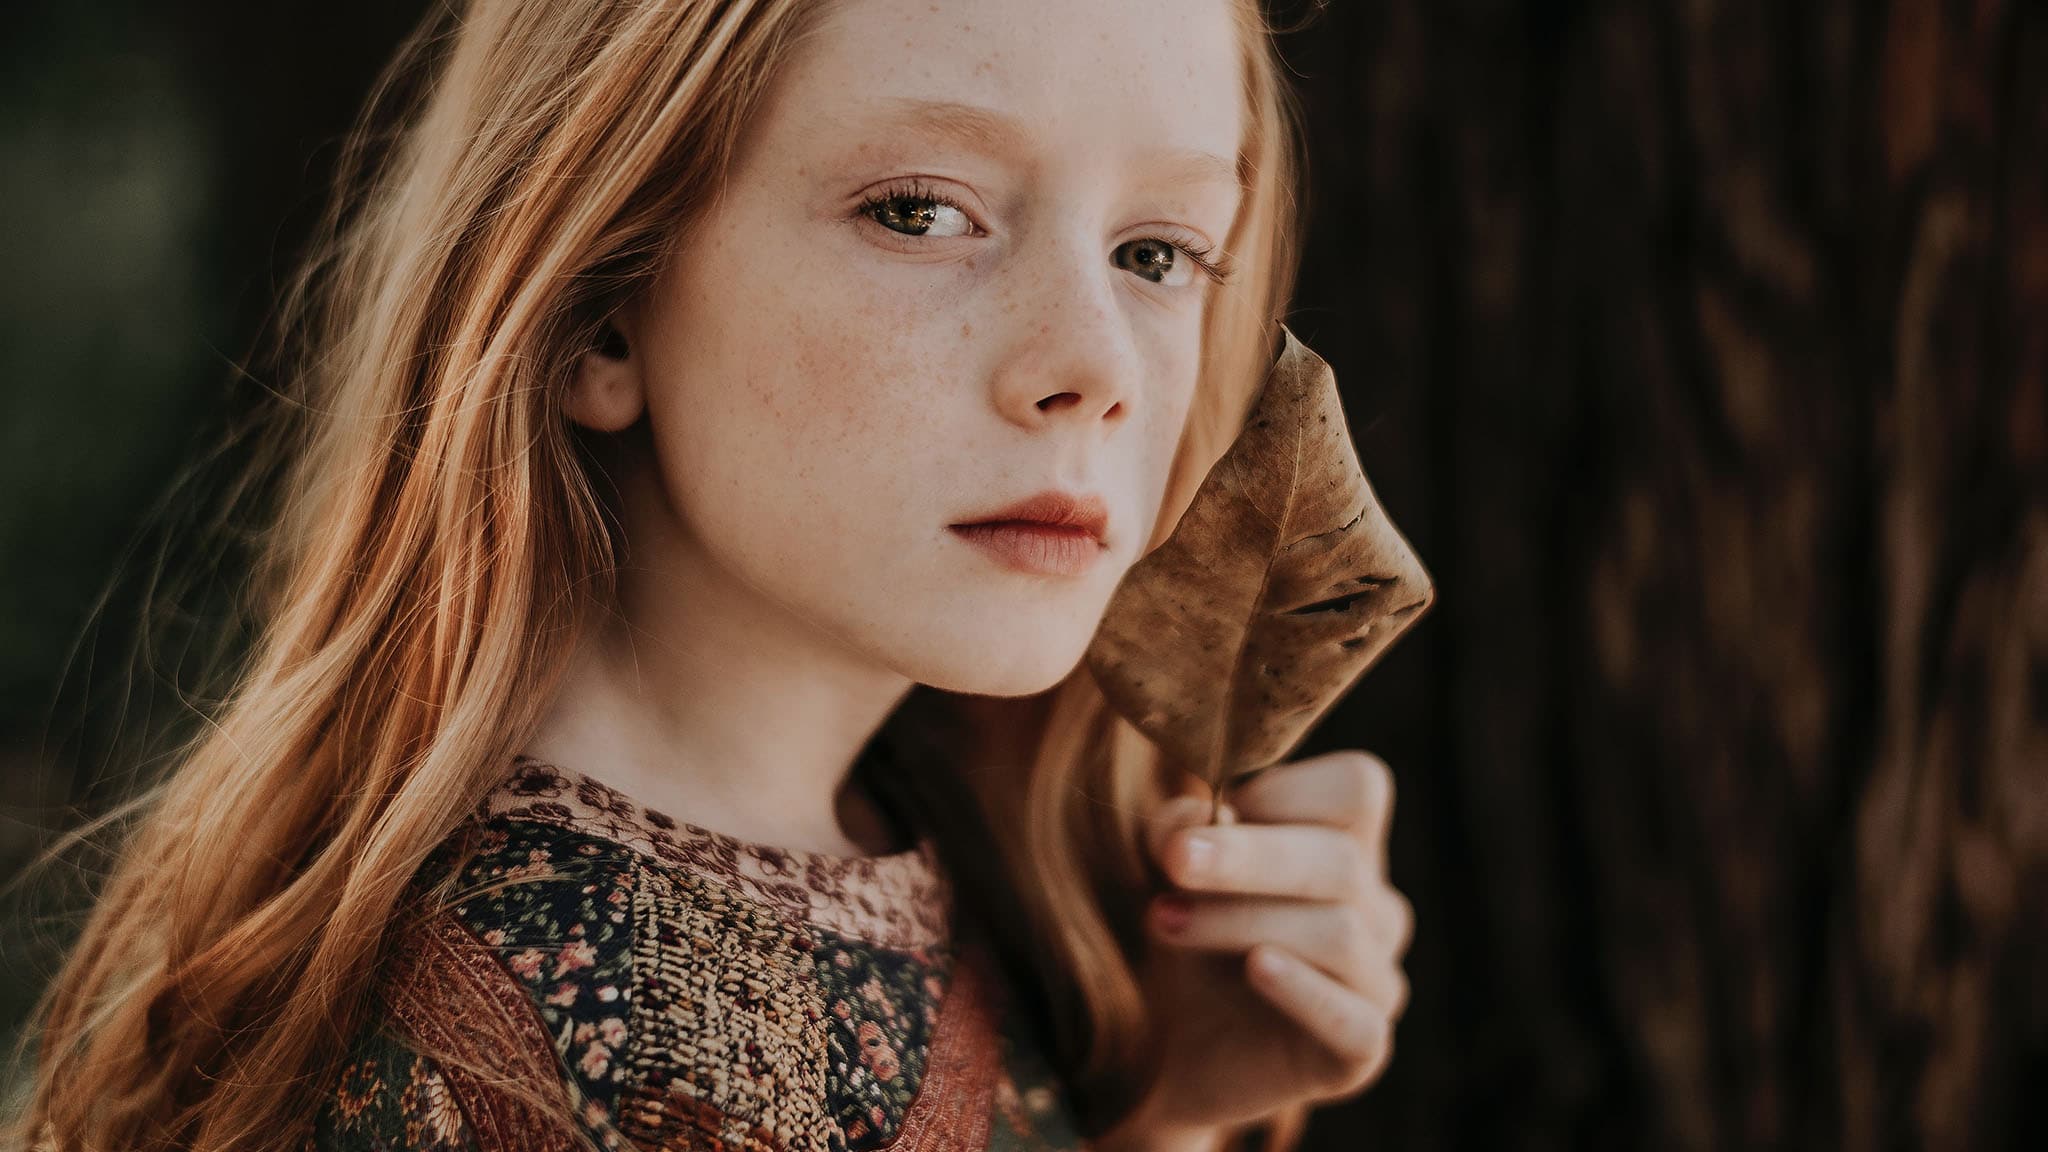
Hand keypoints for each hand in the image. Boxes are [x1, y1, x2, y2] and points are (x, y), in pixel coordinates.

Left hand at [1106, 750, 1412, 1141]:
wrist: (1167, 1051)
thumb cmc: (1183, 940)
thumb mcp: (1166, 877)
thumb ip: (1178, 834)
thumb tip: (1198, 817)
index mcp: (1344, 845)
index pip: (1358, 787)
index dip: (1282, 791)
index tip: (1206, 816)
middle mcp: (1374, 908)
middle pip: (1343, 860)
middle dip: (1250, 857)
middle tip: (1176, 859)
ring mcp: (1376, 979)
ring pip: (1340, 932)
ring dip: (1244, 920)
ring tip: (1167, 921)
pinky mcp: (1362, 1049)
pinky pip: (1355, 1019)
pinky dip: (1303, 989)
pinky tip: (1256, 969)